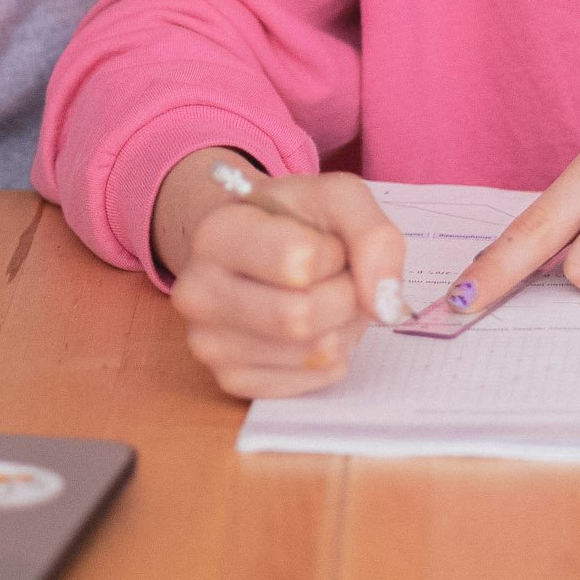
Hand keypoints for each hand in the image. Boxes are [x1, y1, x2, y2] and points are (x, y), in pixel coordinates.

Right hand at [152, 149, 408, 400]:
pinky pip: (312, 381)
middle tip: (336, 277)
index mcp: (215, 234)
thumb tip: (383, 305)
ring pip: (313, 352)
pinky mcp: (232, 380)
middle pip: (301, 317)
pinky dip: (331, 356)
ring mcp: (209, 344)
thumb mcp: (338, 198)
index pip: (297, 261)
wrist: (257, 247)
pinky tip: (312, 328)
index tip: (322, 242)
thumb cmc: (296, 221)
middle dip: (344, 296)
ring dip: (343, 326)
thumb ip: (373, 236)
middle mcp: (196, 292)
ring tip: (323, 298)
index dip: (333, 252)